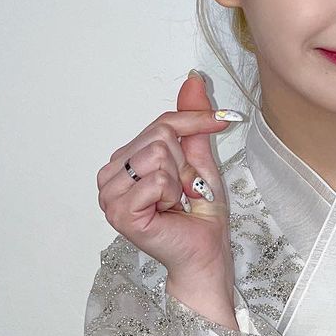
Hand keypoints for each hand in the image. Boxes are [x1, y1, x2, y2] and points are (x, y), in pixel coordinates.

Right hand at [96, 72, 241, 291]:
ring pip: (157, 155)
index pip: (160, 124)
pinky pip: (157, 180)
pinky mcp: (120, 213)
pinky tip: (168, 212)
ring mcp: (110, 194)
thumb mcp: (199, 162)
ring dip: (178, 180)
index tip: (225, 120)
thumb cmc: (199, 217)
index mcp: (124, 161)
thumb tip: (193, 79)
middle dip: (184, 164)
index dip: (195, 120)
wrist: (204, 255)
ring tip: (174, 202)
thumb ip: (191, 125)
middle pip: (159, 136)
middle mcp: (111, 175)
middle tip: (184, 191)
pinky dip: (172, 194)